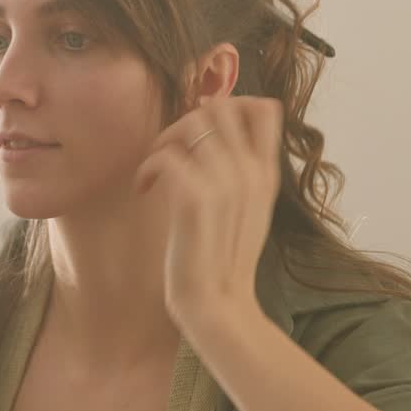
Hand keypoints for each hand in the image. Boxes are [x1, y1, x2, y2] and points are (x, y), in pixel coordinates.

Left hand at [133, 95, 283, 333]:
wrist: (219, 305)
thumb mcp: (250, 211)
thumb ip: (242, 174)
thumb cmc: (225, 261)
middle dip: (187, 119)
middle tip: (169, 150)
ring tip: (155, 170)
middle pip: (222, 106)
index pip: (265, 108)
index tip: (203, 134)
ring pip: (192, 123)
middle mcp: (250, 172)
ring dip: (164, 140)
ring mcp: (225, 183)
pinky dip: (147, 168)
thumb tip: (216, 145)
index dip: (232, 105)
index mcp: (266, 174)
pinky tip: (144, 190)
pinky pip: (166, 156)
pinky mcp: (195, 199)